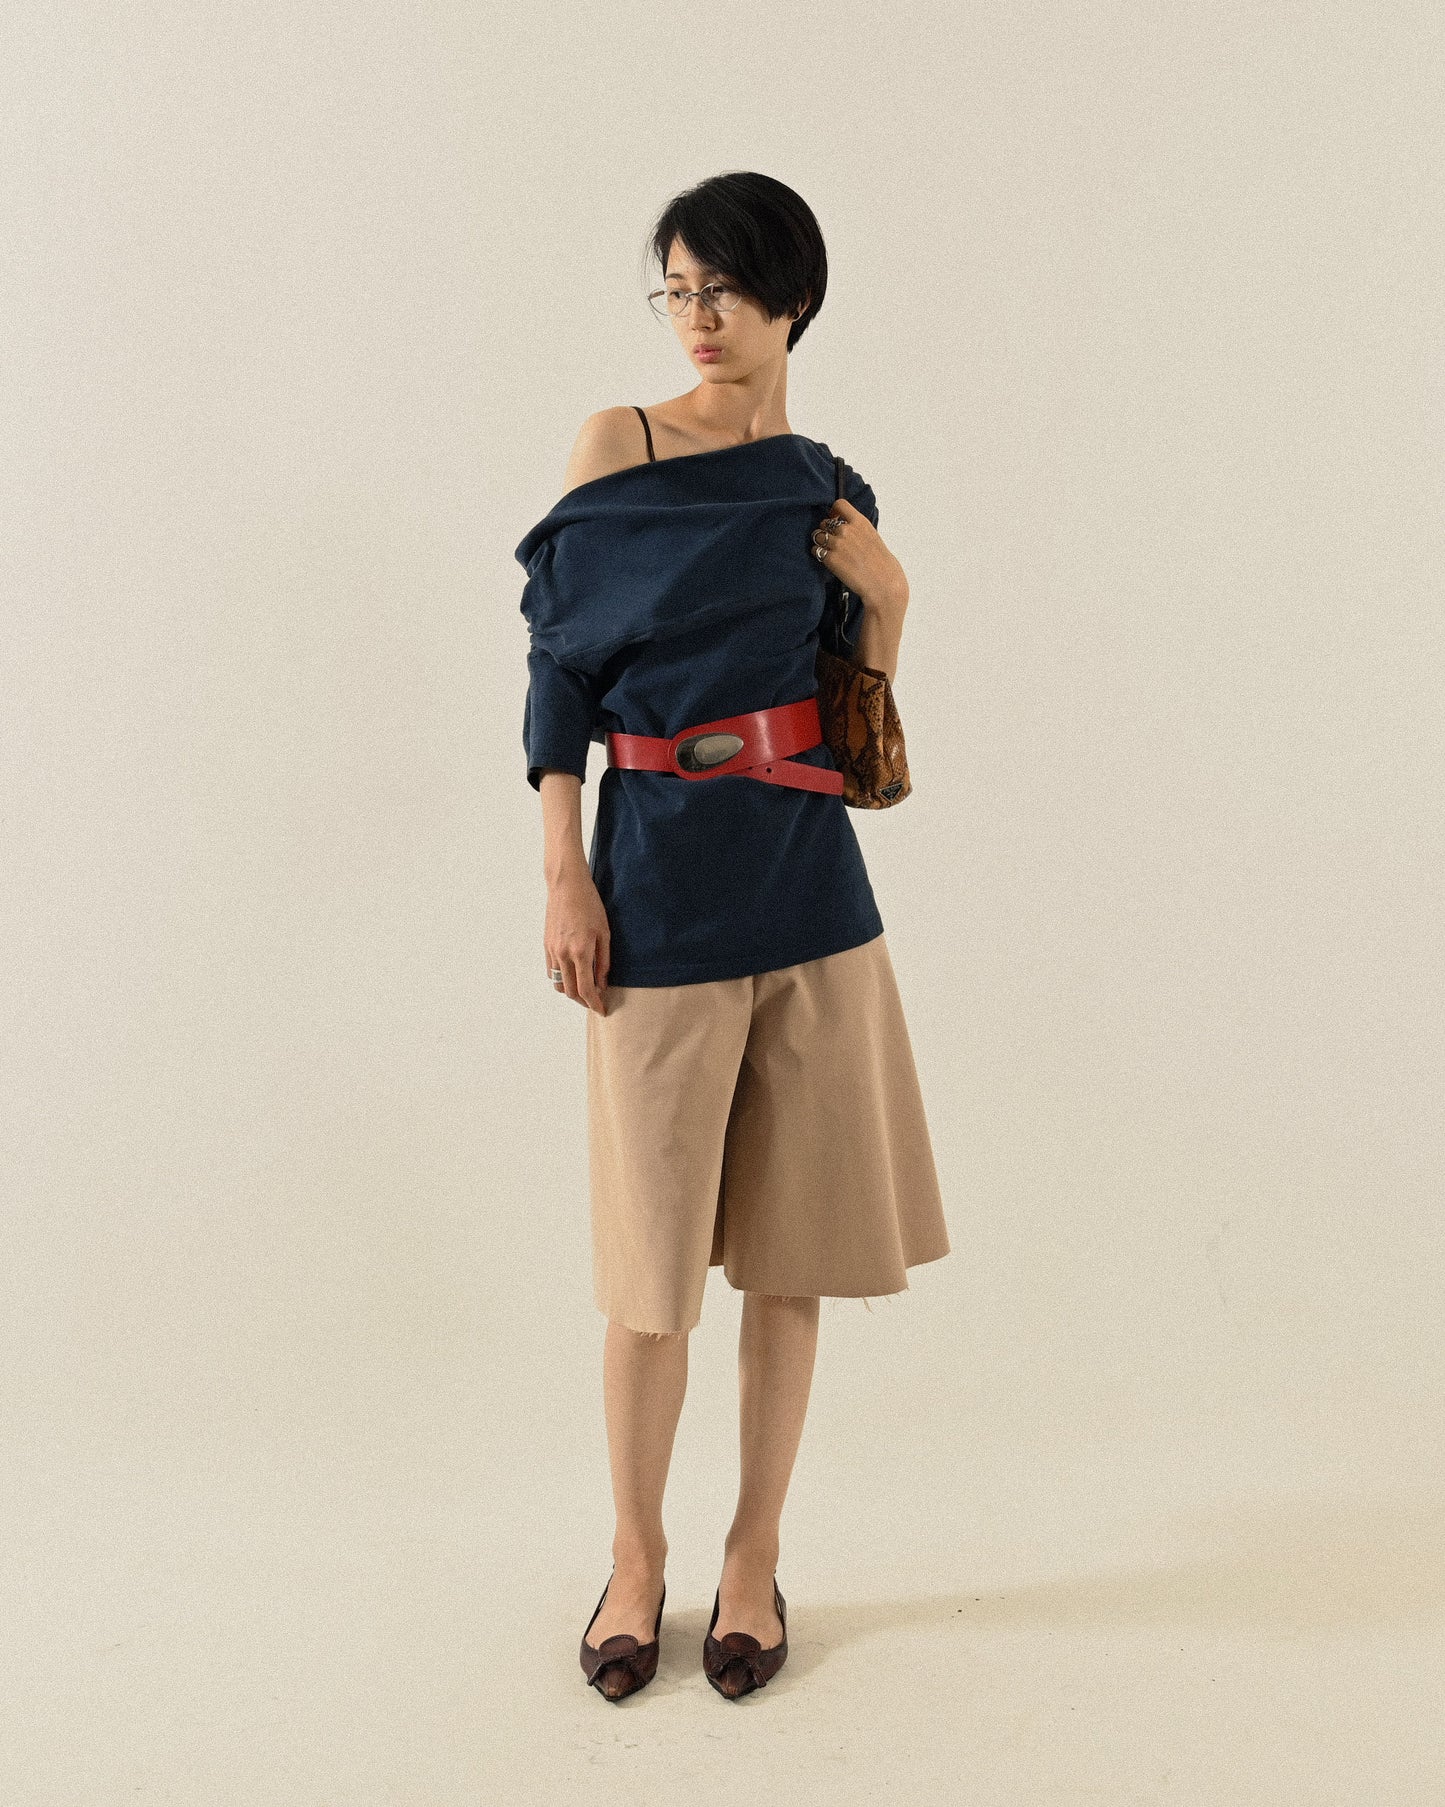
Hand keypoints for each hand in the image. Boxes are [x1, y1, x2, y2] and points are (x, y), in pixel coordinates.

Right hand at [545, 869, 610, 1013]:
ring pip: (558, 984)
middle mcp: (563, 954)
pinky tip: (572, 976)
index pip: (586, 989)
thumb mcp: (604, 932)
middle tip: (595, 1002)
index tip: (602, 1010)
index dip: (594, 1003)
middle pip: (570, 991)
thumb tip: (602, 983)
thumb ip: (603, 961)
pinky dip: (561, 979)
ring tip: (584, 991)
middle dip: (583, 1001)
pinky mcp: (546, 945)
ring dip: (570, 993)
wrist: (566, 886)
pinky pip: (551, 971)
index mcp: (580, 952)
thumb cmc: (590, 905)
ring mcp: (552, 950)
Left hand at [810, 498, 907, 620]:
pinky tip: (827, 559)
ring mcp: (837, 544)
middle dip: (826, 531)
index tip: (833, 517)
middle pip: (824, 523)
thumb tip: (843, 525)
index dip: (833, 511)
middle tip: (832, 541)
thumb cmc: (880, 562)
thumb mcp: (872, 536)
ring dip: (820, 542)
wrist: (882, 581)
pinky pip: (815, 550)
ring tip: (829, 551)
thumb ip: (857, 529)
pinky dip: (818, 554)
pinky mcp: (830, 559)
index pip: (839, 504)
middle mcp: (847, 530)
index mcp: (860, 522)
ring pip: (817, 536)